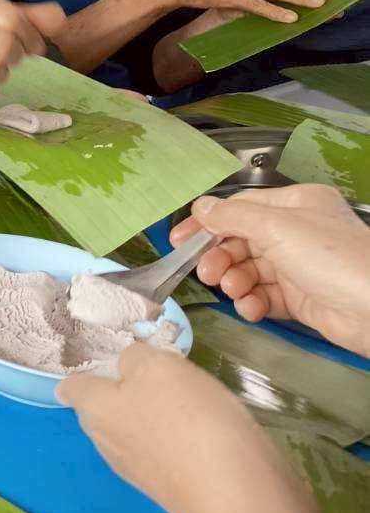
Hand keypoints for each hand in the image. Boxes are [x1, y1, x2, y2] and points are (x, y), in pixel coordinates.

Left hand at [57, 343, 332, 512]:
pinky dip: (176, 435)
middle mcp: (106, 441)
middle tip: (152, 368)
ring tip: (183, 393)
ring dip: (151, 412)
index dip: (82, 369)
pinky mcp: (170, 486)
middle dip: (121, 388)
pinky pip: (163, 450)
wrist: (234, 494)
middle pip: (102, 408)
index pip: (70, 387)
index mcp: (94, 411)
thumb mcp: (156, 365)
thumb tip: (127, 363)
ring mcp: (138, 469)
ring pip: (133, 429)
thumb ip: (134, 357)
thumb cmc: (185, 419)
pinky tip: (203, 425)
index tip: (102, 356)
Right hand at [170, 184, 369, 356]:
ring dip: (235, 281)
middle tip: (207, 273)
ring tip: (235, 291)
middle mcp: (296, 232)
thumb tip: (200, 207)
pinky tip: (250, 308)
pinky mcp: (302, 298)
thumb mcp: (276, 227)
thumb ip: (232, 216)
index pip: (240, 208)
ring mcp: (299, 266)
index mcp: (295, 204)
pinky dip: (252, 302)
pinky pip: (265, 296)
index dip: (207, 224)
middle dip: (220, 257)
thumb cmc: (332, 259)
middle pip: (241, 241)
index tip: (180, 241)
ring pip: (250, 270)